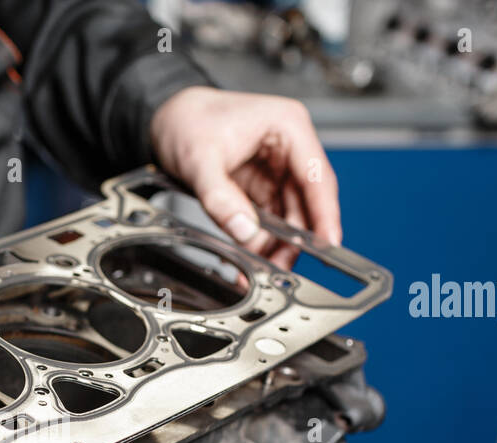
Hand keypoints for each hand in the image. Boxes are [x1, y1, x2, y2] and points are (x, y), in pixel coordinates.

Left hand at [150, 86, 340, 268]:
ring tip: (266, 268)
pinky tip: (255, 257)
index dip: (325, 214)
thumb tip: (244, 230)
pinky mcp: (261, 186)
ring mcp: (276, 169)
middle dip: (297, 238)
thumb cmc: (187, 120)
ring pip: (290, 215)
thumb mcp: (199, 159)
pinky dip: (263, 240)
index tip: (329, 245)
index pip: (317, 177)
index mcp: (287, 127)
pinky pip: (269, 219)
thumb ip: (220, 198)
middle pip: (307, 201)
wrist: (167, 118)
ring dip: (280, 244)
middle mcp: (289, 148)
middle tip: (283, 268)